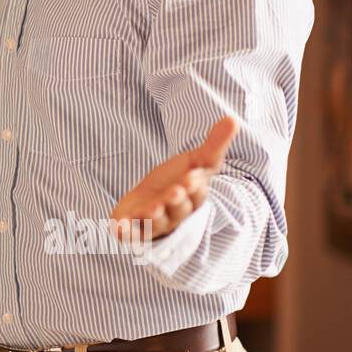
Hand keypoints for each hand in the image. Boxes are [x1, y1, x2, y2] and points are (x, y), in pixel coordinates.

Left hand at [110, 115, 238, 243]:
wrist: (149, 200)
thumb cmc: (176, 180)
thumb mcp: (195, 161)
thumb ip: (214, 144)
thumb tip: (233, 118)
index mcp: (192, 198)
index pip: (197, 193)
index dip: (195, 186)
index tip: (193, 175)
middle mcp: (175, 213)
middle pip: (179, 209)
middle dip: (176, 200)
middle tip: (175, 191)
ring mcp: (154, 222)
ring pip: (156, 223)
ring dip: (154, 216)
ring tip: (152, 208)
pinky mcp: (132, 228)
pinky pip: (130, 233)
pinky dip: (125, 231)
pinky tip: (118, 227)